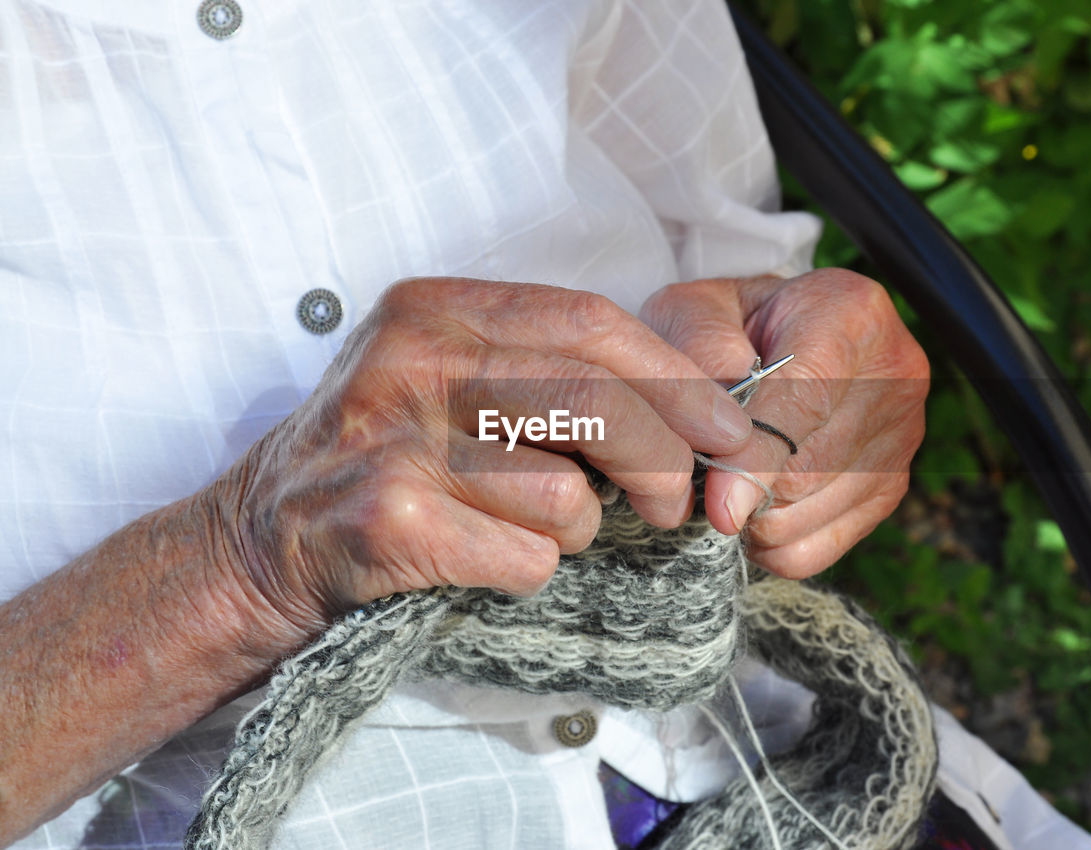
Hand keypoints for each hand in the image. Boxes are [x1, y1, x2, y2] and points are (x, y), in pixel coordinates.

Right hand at [213, 278, 753, 653]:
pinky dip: (527, 571)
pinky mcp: (389, 522)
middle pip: (597, 400)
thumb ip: (545, 370)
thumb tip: (689, 405)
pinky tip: (481, 557)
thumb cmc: (382, 457)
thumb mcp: (446, 377)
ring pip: (568, 493)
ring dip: (575, 530)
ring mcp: (396, 440)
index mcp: (436, 309)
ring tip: (525, 527)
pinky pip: (526, 556)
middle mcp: (412, 360)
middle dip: (664, 461)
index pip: (591, 323)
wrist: (257, 542)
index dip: (678, 378)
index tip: (729, 427)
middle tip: (675, 502)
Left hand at [640, 269, 928, 578]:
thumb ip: (698, 353)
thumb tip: (719, 439)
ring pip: (812, 513)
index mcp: (849, 313)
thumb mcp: (694, 310)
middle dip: (744, 487)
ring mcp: (902, 435)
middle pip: (810, 468)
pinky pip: (822, 547)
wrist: (777, 334)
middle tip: (699, 476)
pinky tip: (754, 507)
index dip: (758, 458)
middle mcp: (896, 373)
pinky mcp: (893, 486)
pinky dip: (775, 544)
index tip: (718, 505)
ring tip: (725, 481)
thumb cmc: (727, 323)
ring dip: (754, 518)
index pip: (808, 399)